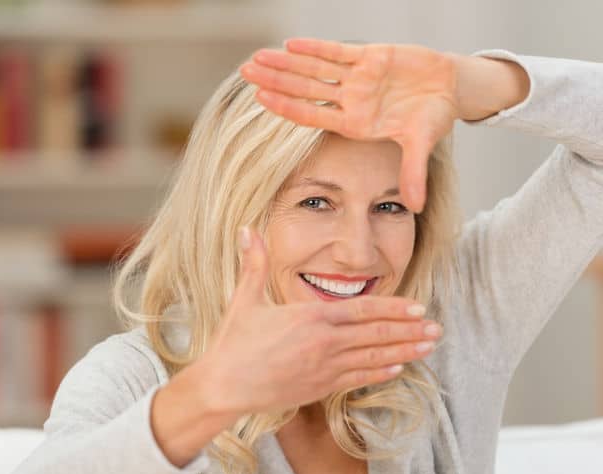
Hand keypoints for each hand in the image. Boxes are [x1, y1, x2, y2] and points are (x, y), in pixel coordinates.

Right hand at [198, 227, 442, 417]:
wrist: (223, 386)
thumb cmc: (233, 343)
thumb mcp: (245, 299)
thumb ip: (254, 263)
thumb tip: (246, 228)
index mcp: (310, 317)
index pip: (362, 310)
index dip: (393, 308)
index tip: (418, 307)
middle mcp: (324, 343)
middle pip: (375, 335)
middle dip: (408, 330)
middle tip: (437, 328)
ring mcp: (324, 369)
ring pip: (373, 359)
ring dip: (404, 351)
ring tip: (428, 347)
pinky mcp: (318, 389)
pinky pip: (357, 380)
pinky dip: (379, 374)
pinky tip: (398, 369)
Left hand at [240, 38, 459, 213]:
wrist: (451, 89)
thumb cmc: (432, 117)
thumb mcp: (423, 145)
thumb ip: (414, 172)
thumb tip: (417, 207)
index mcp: (354, 123)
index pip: (311, 115)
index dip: (286, 107)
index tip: (260, 100)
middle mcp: (349, 100)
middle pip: (303, 89)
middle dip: (274, 80)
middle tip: (244, 72)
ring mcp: (356, 78)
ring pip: (314, 67)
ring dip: (285, 61)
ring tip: (257, 56)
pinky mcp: (370, 56)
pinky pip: (337, 51)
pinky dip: (316, 47)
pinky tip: (290, 44)